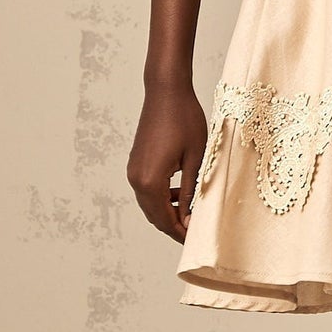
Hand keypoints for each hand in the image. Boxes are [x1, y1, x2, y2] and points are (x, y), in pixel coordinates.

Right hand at [127, 80, 207, 242]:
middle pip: (155, 216)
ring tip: (192, 212)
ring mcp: (133, 170)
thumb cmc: (185, 120)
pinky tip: (181, 192)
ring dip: (169, 212)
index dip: (181, 233)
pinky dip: (162, 198)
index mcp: (150, 181)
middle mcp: (136, 179)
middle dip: (174, 226)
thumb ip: (191, 192)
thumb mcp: (195, 158)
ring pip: (150, 204)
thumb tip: (191, 219)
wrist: (166, 91)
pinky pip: (148, 190)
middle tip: (196, 232)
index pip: (165, 220)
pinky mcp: (136, 163)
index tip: (198, 240)